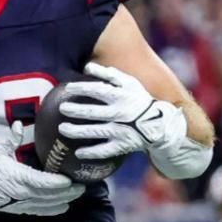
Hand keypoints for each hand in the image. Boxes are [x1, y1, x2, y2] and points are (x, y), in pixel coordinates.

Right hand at [0, 122, 83, 215]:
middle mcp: (23, 194)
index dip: (59, 183)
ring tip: (77, 194)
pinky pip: (40, 211)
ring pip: (48, 205)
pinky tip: (63, 207)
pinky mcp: (20, 209)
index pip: (44, 183)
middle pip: (52, 196)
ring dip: (64, 200)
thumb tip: (19, 123)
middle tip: (83, 185)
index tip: (71, 179)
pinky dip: (54, 210)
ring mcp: (22, 203)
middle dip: (69, 192)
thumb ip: (12, 139)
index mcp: (19, 178)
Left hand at [56, 61, 184, 159]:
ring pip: (96, 131)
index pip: (97, 90)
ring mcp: (121, 131)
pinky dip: (92, 152)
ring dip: (78, 131)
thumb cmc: (139, 100)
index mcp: (121, 96)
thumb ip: (110, 74)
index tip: (67, 88)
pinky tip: (78, 153)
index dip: (81, 88)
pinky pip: (105, 150)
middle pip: (93, 112)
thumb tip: (87, 67)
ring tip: (62, 129)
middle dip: (76, 110)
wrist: (159, 124)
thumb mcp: (130, 83)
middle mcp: (119, 113)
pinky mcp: (123, 145)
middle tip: (62, 108)